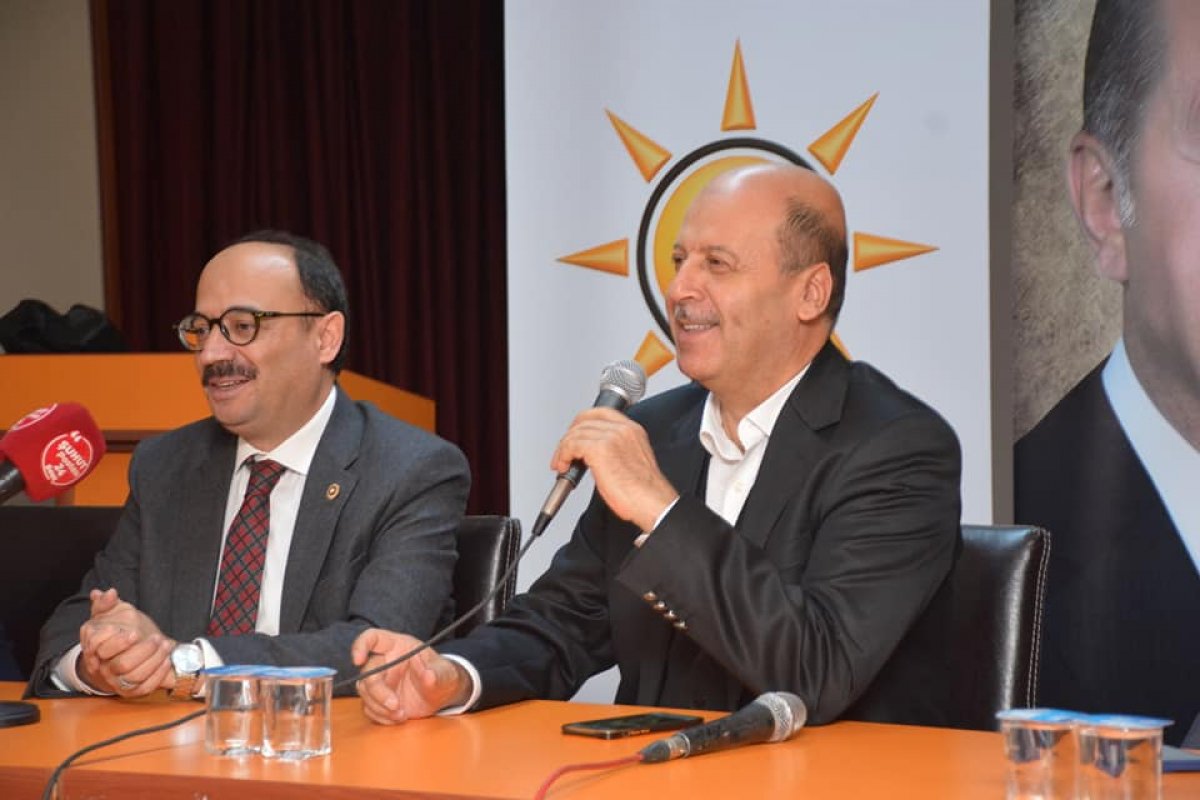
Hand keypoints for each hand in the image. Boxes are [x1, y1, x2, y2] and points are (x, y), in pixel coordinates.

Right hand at [78, 589, 173, 696]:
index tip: (134, 632)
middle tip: (156, 637)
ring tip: (165, 644)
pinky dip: (158, 673)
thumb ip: (105, 604)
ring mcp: (117, 682)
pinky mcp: (131, 691)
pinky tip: (166, 660)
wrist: (119, 657)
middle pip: (122, 664)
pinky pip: (145, 687)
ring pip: (135, 676)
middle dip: (143, 650)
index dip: (118, 641)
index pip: (100, 649)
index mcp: (94, 650)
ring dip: (154, 659)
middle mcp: (103, 668)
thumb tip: (107, 592)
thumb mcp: (108, 616)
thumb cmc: (115, 634)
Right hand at [352, 629, 469, 724]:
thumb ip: (436, 673)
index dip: (361, 645)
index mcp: (398, 646)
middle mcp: (385, 662)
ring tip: (401, 715)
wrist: (442, 694)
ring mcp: (381, 681)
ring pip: (365, 692)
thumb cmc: (442, 675)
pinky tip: (397, 719)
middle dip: (378, 692)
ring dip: (379, 707)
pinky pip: (369, 708)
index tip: (358, 660)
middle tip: (395, 705)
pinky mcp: (379, 699)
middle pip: (367, 673)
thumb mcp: (445, 674)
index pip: (372, 638)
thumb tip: (427, 674)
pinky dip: (381, 717)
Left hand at [550, 407, 677, 531]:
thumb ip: (615, 450)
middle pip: (585, 420)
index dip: (582, 422)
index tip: (574, 435)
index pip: (601, 413)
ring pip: (575, 433)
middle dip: (569, 436)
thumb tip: (592, 455)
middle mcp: (623, 429)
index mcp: (632, 430)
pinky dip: (563, 455)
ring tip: (562, 464)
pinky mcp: (599, 449)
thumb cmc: (644, 491)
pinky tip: (563, 467)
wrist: (652, 503)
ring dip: (563, 449)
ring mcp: (611, 437)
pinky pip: (571, 445)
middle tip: (563, 452)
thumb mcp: (632, 460)